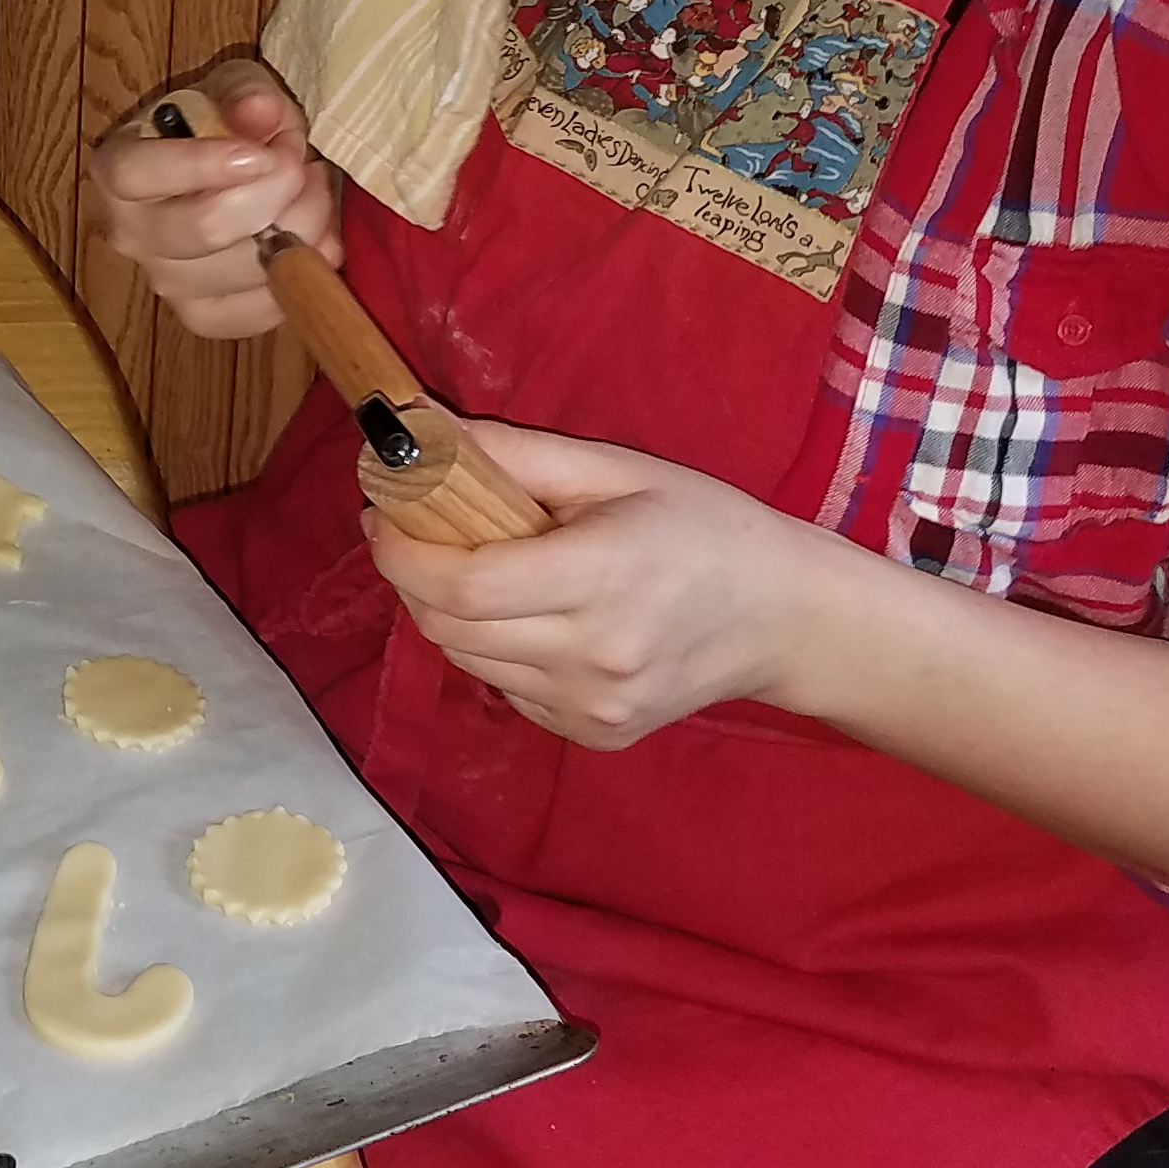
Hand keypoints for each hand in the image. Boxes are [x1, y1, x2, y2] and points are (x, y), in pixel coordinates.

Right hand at [83, 56, 337, 340]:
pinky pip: (261, 310)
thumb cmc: (223, 124)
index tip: (259, 154)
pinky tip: (317, 240)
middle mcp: (131, 233)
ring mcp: (166, 282)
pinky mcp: (205, 316)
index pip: (138, 174)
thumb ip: (244, 92)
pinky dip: (302, 275)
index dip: (200, 165)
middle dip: (275, 192)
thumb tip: (260, 112)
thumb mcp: (233, 87)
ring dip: (302, 226)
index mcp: (118, 170)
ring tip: (315, 191)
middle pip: (204, 227)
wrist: (229, 169)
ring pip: (245, 268)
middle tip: (304, 163)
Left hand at [363, 420, 876, 747]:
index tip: (384, 512)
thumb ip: (516, 455)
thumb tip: (420, 431)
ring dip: (451, 613)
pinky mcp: (594, 736)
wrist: (784, 618)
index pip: (460, 586)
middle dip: (415, 576)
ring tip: (486, 568)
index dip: (401, 551)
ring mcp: (592, 708)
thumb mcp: (618, 469)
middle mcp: (591, 658)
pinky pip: (506, 688)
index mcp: (600, 579)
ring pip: (468, 661)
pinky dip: (496, 649)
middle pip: (448, 628)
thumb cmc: (704, 526)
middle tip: (422, 531)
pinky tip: (536, 617)